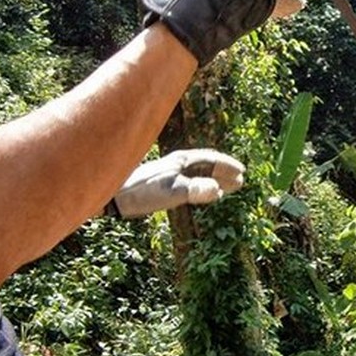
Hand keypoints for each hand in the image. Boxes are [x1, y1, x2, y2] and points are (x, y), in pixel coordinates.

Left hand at [111, 149, 244, 218]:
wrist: (114, 196)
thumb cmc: (142, 192)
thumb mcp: (171, 192)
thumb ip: (195, 191)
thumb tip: (218, 191)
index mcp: (182, 160)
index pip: (210, 160)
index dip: (227, 166)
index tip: (242, 173)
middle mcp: (177, 163)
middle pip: (206, 165)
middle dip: (223, 172)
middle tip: (240, 180)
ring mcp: (169, 173)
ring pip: (197, 173)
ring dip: (213, 179)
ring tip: (225, 188)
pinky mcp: (161, 183)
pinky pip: (189, 181)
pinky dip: (201, 186)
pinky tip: (200, 194)